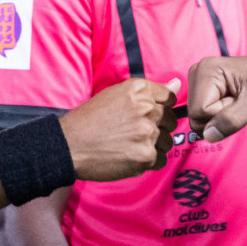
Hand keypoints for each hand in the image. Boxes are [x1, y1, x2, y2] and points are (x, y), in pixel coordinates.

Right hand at [58, 79, 177, 180]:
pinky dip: (148, 162)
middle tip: (134, 133)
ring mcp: (147, 133)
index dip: (161, 108)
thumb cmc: (89, 119)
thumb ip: (149, 91)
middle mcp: (146, 109)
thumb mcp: (116, 95)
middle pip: (170, 120)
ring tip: (130, 146)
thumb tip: (178, 84)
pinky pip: (160, 160)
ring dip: (154, 146)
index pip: (169, 98)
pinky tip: (130, 157)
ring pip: (167, 141)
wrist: (68, 145)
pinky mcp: (145, 156)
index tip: (149, 116)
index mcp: (139, 90)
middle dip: (158, 128)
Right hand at [188, 54, 246, 142]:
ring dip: (223, 119)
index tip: (242, 100)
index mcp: (207, 69)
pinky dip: (224, 118)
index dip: (221, 113)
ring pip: (200, 120)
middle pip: (196, 116)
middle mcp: (200, 74)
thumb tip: (208, 135)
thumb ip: (232, 119)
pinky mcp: (210, 93)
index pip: (199, 110)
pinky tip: (237, 105)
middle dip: (220, 117)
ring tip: (242, 102)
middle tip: (243, 102)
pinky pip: (208, 119)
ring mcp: (204, 84)